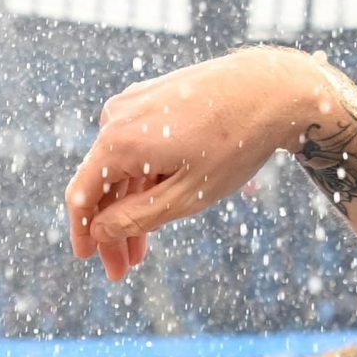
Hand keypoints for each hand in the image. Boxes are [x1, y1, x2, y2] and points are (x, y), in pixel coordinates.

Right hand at [64, 47, 342, 281]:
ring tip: (143, 249)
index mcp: (118, 142)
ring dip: (129, 207)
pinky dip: (143, 179)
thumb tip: (99, 230)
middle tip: (125, 268)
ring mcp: (134, 104)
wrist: (274, 87)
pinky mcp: (152, 98)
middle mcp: (117, 118)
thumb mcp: (186, 196)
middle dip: (111, 229)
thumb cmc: (234, 143)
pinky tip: (158, 205)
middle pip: (101, 184)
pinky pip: (136, 147)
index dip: (82, 233)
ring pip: (121, 167)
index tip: (88, 260)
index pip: (81, 196)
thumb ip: (135, 218)